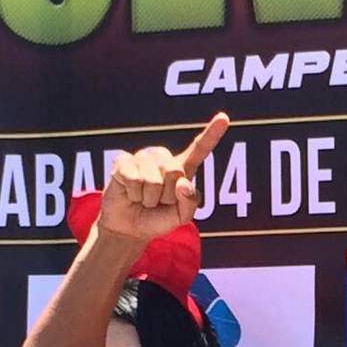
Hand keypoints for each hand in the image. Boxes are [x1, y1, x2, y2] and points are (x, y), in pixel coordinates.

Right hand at [99, 113, 229, 245]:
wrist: (129, 228)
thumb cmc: (157, 219)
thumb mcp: (180, 218)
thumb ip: (189, 203)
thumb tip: (182, 183)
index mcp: (183, 169)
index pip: (199, 149)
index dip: (212, 134)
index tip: (223, 118)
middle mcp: (164, 158)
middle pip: (174, 171)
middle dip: (166, 196)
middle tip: (157, 202)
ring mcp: (143, 157)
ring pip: (152, 179)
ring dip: (148, 198)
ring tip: (143, 199)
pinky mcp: (123, 161)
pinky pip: (134, 178)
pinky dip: (133, 194)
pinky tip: (130, 193)